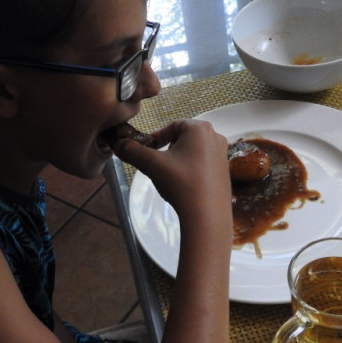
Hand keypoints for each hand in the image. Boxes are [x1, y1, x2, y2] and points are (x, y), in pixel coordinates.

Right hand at [113, 119, 232, 226]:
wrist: (206, 216)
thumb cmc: (180, 183)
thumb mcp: (151, 164)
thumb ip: (131, 150)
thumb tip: (116, 143)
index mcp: (200, 128)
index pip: (172, 126)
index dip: (157, 137)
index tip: (148, 151)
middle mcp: (215, 137)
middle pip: (184, 137)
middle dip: (168, 148)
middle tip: (158, 164)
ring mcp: (223, 155)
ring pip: (193, 151)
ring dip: (179, 159)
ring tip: (170, 176)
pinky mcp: (225, 171)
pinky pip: (203, 163)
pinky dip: (191, 170)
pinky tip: (184, 185)